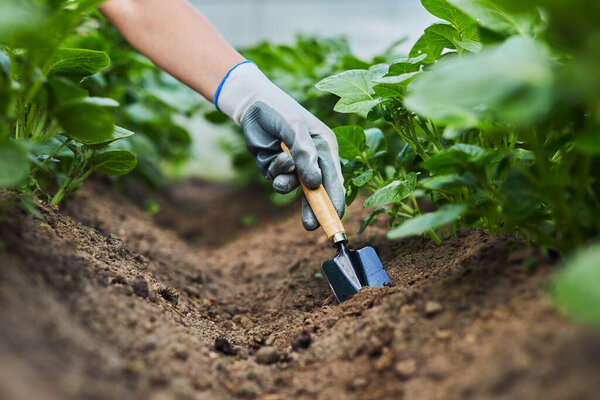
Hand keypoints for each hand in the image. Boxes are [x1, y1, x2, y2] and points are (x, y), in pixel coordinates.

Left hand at [215, 61, 344, 229]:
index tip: (335, 219)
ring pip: (293, 187)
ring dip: (286, 181)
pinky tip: (272, 157)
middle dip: (313, 209)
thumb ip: (304, 154)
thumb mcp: (294, 129)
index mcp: (326, 147)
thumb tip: (314, 184)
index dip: (335, 200)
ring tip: (281, 168)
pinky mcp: (277, 168)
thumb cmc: (280, 110)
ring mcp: (294, 165)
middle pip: (317, 191)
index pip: (334, 179)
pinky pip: (278, 179)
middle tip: (311, 226)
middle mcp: (313, 159)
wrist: (252, 104)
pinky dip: (275, 172)